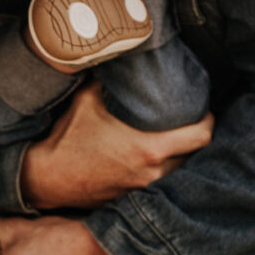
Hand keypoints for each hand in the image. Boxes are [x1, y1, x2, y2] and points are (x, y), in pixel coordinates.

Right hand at [22, 85, 212, 210]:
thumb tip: (121, 56)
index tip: (204, 110)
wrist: (45, 176)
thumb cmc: (66, 137)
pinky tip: (156, 158)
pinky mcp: (131, 198)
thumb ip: (111, 81)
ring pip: (179, 173)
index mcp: (149, 149)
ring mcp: (143, 189)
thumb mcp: (88, 99)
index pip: (201, 136)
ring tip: (177, 139)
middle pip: (196, 157)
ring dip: (182, 157)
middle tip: (192, 122)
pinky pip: (159, 183)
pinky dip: (163, 170)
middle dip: (197, 140)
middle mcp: (152, 173)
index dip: (208, 121)